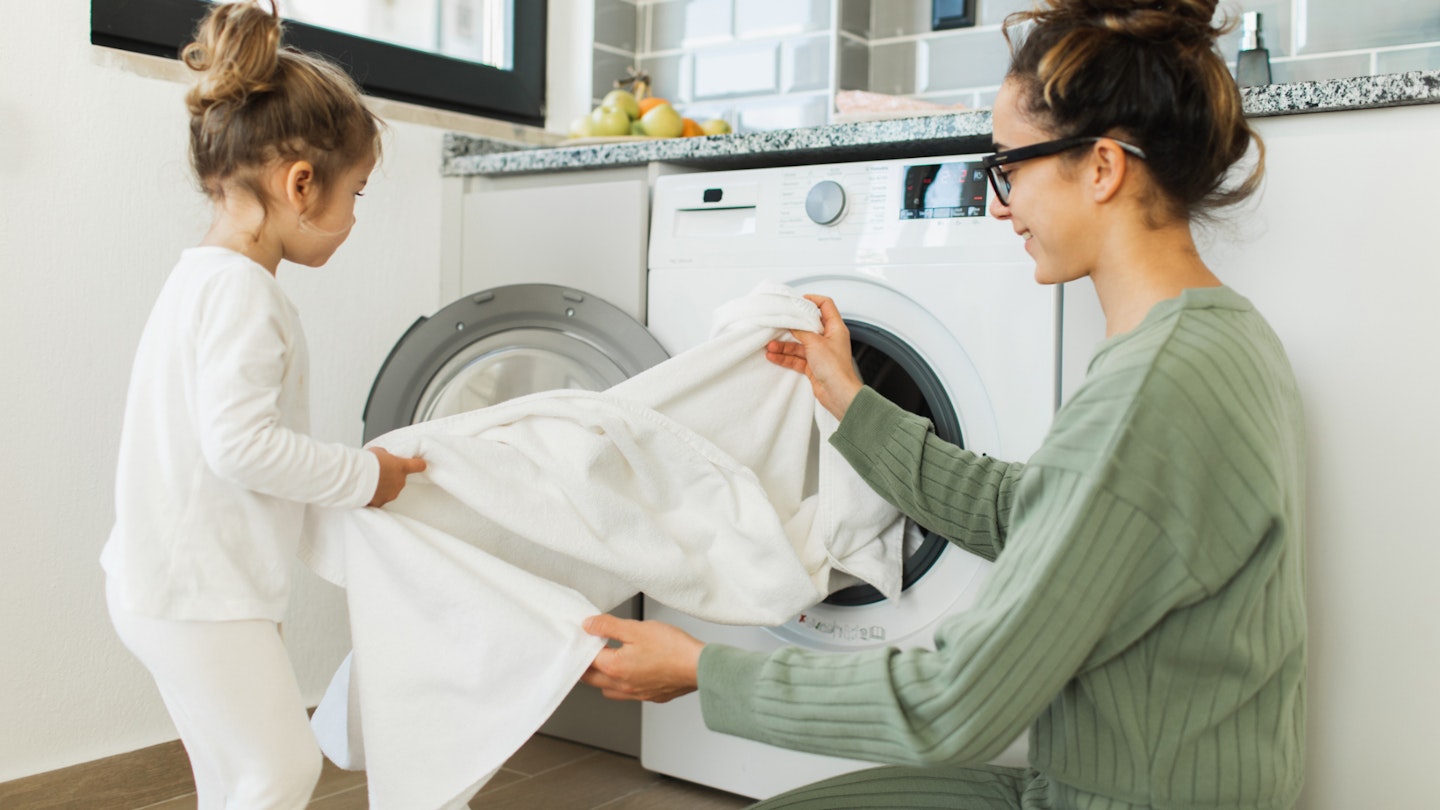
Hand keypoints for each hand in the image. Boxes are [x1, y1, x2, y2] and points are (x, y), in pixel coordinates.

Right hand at [366, 447, 425, 506]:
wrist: (355, 477)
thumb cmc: (366, 462)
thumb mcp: (378, 451)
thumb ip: (386, 456)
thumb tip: (384, 458)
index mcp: (402, 467)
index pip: (418, 465)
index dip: (418, 465)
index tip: (419, 464)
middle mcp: (399, 482)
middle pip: (399, 479)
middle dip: (390, 477)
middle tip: (378, 473)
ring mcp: (391, 493)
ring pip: (389, 490)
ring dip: (382, 487)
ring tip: (369, 482)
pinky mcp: (381, 503)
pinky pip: (378, 499)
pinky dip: (373, 496)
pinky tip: (365, 491)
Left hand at [580, 614, 702, 702]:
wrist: (699, 666)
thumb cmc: (672, 648)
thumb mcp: (636, 628)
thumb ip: (608, 626)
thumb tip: (588, 625)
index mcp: (615, 667)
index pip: (586, 659)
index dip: (582, 646)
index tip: (583, 637)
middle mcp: (622, 685)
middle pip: (591, 679)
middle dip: (585, 665)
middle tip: (586, 651)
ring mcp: (637, 693)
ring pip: (608, 689)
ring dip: (602, 678)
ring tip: (607, 661)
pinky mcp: (651, 696)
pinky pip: (627, 693)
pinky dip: (622, 684)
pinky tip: (631, 671)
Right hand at [765, 294, 863, 419]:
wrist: (838, 394)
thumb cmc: (835, 369)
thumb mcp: (815, 343)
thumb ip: (802, 331)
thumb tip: (793, 323)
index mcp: (835, 328)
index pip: (826, 305)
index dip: (812, 300)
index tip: (797, 301)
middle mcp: (829, 339)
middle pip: (808, 326)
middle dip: (791, 326)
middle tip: (778, 323)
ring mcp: (821, 353)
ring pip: (799, 344)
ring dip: (784, 345)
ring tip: (770, 345)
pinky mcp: (813, 366)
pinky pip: (796, 358)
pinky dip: (785, 357)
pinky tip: (773, 356)